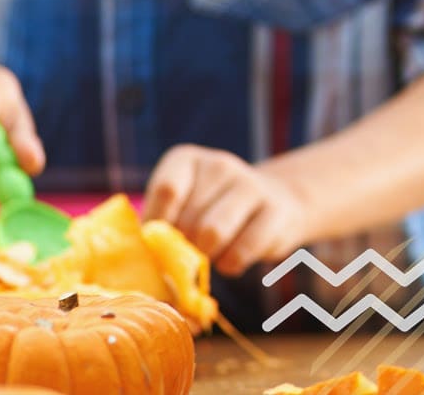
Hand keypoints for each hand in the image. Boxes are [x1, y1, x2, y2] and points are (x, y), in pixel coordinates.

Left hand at [143, 144, 310, 277]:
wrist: (276, 202)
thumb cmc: (213, 211)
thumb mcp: (182, 206)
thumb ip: (160, 223)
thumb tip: (146, 252)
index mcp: (188, 159)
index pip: (167, 191)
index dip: (162, 223)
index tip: (165, 236)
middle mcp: (220, 165)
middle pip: (189, 219)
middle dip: (187, 245)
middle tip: (195, 247)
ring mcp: (251, 185)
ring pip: (213, 235)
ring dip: (209, 256)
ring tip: (213, 252)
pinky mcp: (276, 212)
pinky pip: (240, 252)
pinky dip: (231, 265)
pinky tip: (234, 256)